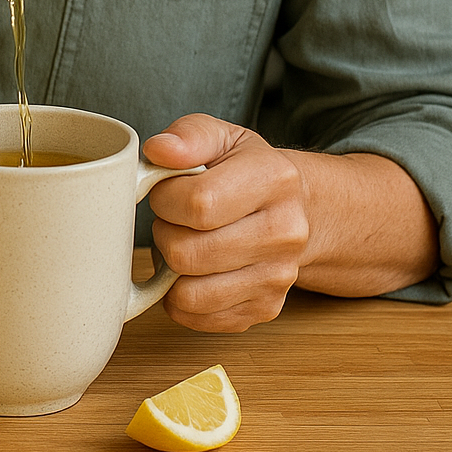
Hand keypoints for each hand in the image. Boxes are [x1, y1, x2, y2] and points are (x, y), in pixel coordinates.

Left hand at [143, 113, 309, 332]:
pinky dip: (180, 297)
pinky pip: (196, 316)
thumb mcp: (222, 138)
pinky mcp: (265, 309)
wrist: (294, 209)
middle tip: (174, 219)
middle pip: (188, 253)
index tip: (167, 191)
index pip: (198, 203)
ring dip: (170, 269)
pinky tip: (194, 270)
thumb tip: (158, 150)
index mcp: (275, 180)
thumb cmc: (246, 171)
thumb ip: (189, 135)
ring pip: (189, 293)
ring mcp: (278, 277)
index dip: (164, 198)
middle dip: (164, 233)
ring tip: (184, 242)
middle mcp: (284, 233)